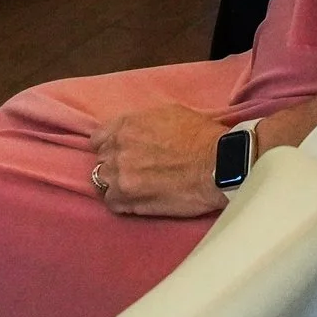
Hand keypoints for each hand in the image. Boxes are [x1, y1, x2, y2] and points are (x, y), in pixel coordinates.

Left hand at [89, 104, 230, 216]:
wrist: (218, 164)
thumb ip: (142, 122)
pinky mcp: (128, 199)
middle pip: (101, 161)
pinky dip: (123, 203)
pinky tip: (139, 200)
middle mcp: (118, 149)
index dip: (110, 146)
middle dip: (115, 165)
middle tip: (135, 170)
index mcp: (126, 125)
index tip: (120, 152)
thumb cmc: (201, 136)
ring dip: (117, 184)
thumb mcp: (169, 113)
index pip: (98, 138)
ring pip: (104, 182)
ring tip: (137, 187)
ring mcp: (120, 176)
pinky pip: (112, 203)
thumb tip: (135, 131)